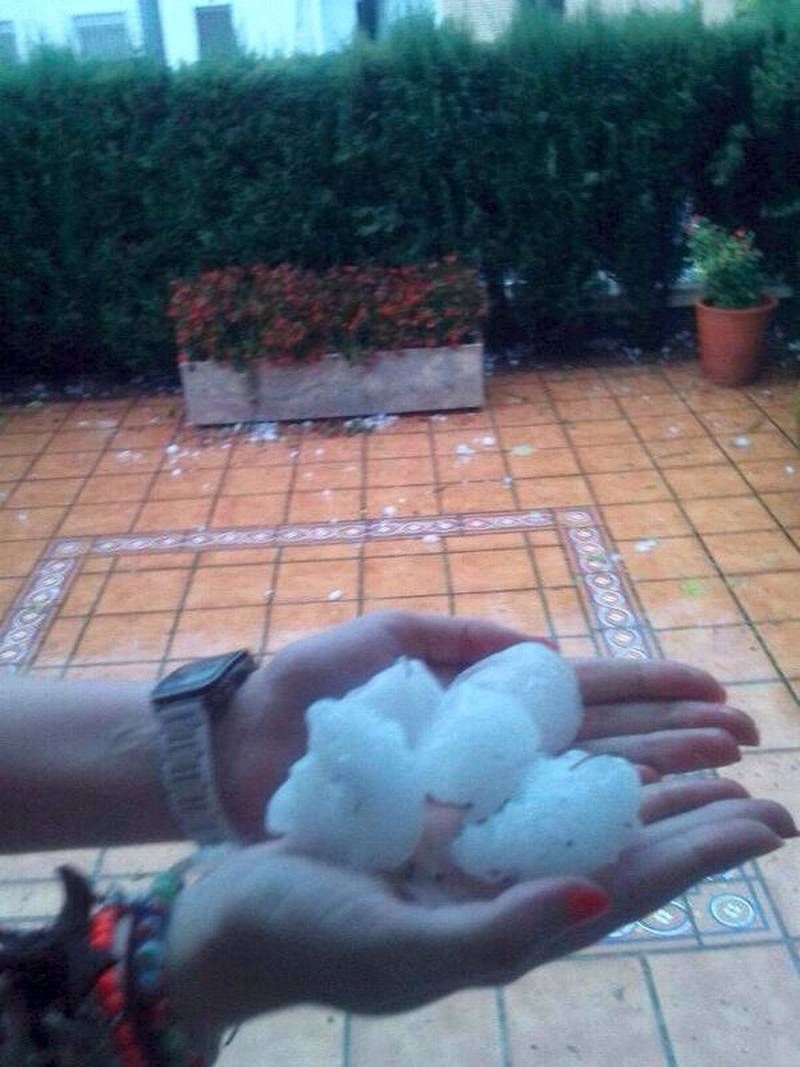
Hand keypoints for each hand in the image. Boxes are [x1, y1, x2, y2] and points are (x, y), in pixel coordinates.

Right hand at [166, 776, 794, 1048]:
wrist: (240, 917)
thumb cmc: (313, 938)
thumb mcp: (402, 949)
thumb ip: (497, 934)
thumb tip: (593, 893)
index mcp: (514, 924)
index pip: (630, 886)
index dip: (702, 855)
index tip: (766, 818)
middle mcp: (511, 885)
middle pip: (623, 844)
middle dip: (694, 816)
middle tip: (760, 779)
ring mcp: (481, 852)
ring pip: (585, 810)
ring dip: (647, 783)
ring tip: (701, 755)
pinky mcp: (448, 822)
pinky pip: (530, 787)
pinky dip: (576, 765)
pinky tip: (603, 745)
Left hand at [215, 611, 758, 839]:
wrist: (240, 751)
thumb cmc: (308, 690)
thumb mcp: (390, 638)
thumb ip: (462, 638)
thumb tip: (544, 650)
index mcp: (486, 696)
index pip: (586, 689)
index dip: (649, 686)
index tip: (709, 684)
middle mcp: (497, 751)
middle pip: (606, 739)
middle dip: (678, 735)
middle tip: (748, 735)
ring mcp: (483, 797)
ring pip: (589, 785)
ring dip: (662, 779)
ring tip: (729, 775)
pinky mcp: (456, 837)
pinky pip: (540, 830)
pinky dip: (599, 828)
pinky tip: (655, 830)